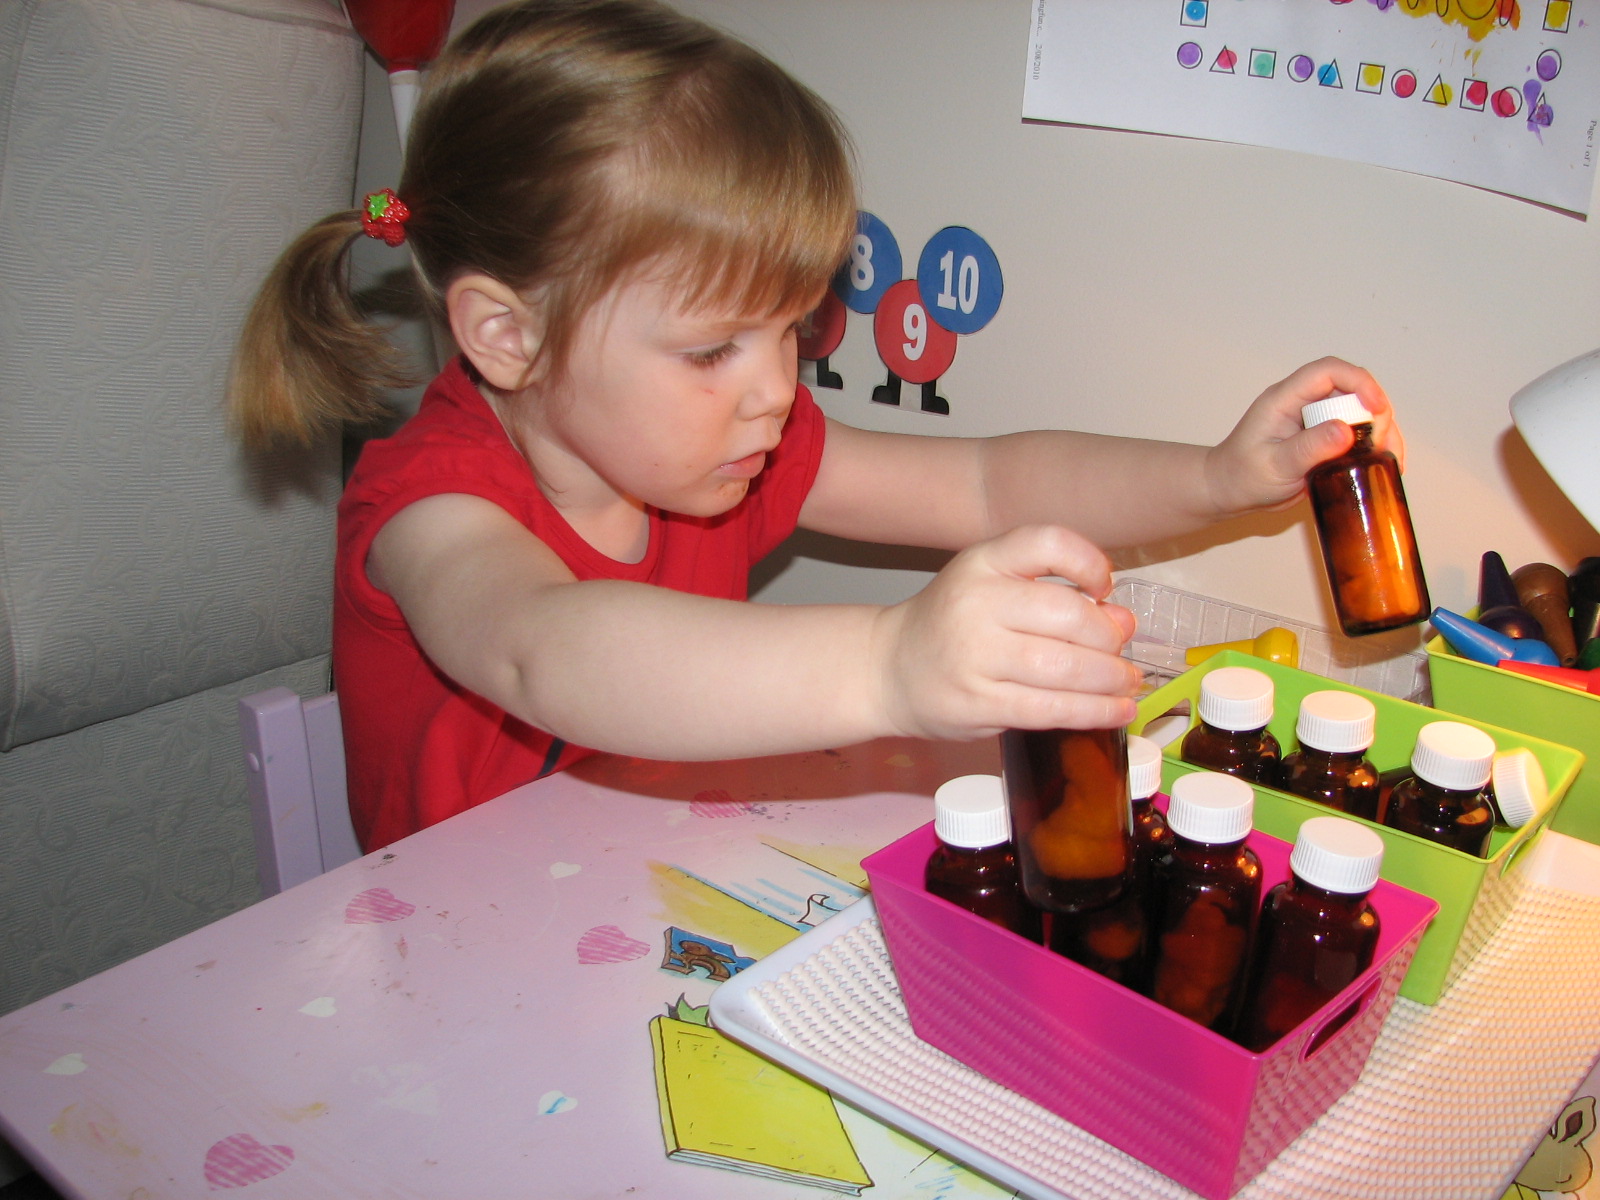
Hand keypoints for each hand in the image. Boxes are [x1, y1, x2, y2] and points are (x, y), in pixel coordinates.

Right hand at [870, 524, 1141, 740]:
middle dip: (1109, 638)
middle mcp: (976, 602)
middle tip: (1121, 652)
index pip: (1048, 542)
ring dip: (1110, 679)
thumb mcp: (993, 587)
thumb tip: (1124, 620)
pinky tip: (1116, 711)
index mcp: (983, 562)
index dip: (1089, 562)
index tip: (1104, 586)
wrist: (889, 667)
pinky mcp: (978, 702)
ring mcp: (974, 655)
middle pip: (1068, 615)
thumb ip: (1056, 595)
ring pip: (1063, 667)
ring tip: (1127, 684)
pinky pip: (1049, 709)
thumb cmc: (953, 623)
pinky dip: (1093, 711)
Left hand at [1204, 356, 1401, 516]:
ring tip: (1390, 459)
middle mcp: (1303, 403)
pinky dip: (1373, 447)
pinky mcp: (1324, 438)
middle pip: (1352, 391)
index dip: (1359, 382)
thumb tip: (1345, 431)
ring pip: (1360, 413)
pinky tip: (1382, 465)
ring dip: (1380, 432)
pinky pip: (1356, 434)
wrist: (1229, 490)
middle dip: (1376, 413)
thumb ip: (1308, 448)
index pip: (1328, 372)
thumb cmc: (1242, 475)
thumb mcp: (1275, 465)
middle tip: (1383, 445)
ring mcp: (1315, 420)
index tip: (1377, 408)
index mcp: (1285, 399)